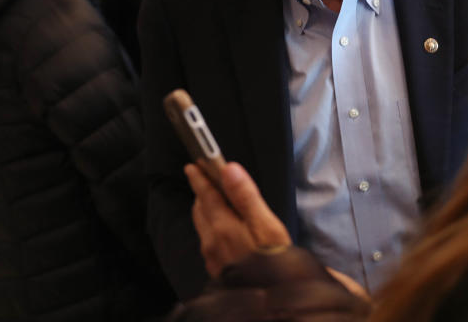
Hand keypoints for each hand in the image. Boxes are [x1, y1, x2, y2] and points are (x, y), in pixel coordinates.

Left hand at [186, 161, 291, 276]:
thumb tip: (229, 169)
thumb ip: (246, 196)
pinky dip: (211, 227)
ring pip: (203, 226)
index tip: (193, 164)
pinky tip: (222, 228)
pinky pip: (208, 242)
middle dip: (201, 192)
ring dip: (205, 209)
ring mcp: (212, 258)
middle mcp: (211, 242)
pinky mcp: (216, 269)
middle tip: (203, 178)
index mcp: (222, 227)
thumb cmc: (274, 262)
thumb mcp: (266, 225)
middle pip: (200, 210)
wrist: (272, 303)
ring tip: (212, 199)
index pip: (206, 195)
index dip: (200, 177)